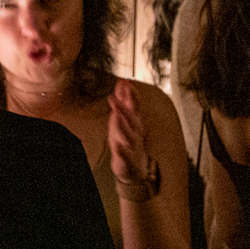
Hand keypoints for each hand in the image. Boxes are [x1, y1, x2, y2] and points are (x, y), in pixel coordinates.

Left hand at [106, 79, 157, 197]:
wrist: (135, 167)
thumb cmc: (127, 139)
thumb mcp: (124, 118)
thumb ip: (124, 100)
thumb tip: (122, 81)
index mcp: (134, 122)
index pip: (134, 106)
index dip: (131, 94)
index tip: (125, 82)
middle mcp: (135, 132)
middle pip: (131, 119)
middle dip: (123, 108)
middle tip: (113, 97)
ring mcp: (132, 146)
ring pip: (129, 135)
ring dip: (123, 126)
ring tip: (116, 117)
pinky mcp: (127, 159)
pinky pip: (125, 155)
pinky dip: (122, 150)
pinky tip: (117, 146)